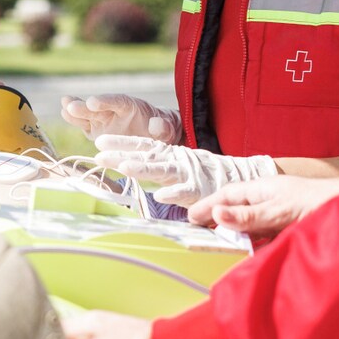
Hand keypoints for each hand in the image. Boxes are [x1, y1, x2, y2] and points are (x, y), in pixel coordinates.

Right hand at [60, 94, 183, 143]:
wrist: (155, 136)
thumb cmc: (163, 130)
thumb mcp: (168, 130)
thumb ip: (163, 127)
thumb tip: (155, 124)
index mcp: (132, 107)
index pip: (117, 101)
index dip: (104, 101)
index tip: (92, 101)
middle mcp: (114, 111)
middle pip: (98, 107)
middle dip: (85, 106)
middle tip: (70, 104)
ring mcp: (104, 120)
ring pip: (88, 114)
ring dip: (76, 110)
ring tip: (64, 105)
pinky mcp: (97, 131)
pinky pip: (85, 125)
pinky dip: (75, 120)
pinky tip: (64, 113)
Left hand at [93, 135, 274, 205]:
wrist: (239, 177)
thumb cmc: (204, 172)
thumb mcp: (177, 164)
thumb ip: (157, 163)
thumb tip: (127, 163)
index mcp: (169, 153)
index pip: (141, 145)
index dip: (120, 143)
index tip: (99, 142)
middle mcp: (175, 160)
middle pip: (145, 155)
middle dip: (121, 154)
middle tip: (99, 155)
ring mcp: (187, 173)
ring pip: (162, 170)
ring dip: (144, 168)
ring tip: (125, 168)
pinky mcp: (199, 189)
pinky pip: (185, 192)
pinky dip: (174, 193)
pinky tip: (160, 196)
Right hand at [188, 173, 338, 237]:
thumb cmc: (319, 202)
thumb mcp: (279, 210)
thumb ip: (249, 215)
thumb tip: (216, 214)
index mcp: (262, 190)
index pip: (227, 196)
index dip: (207, 206)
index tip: (189, 219)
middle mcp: (269, 202)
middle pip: (237, 212)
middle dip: (218, 223)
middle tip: (198, 239)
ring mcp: (280, 217)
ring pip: (251, 228)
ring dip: (237, 238)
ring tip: (219, 252)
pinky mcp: (290, 231)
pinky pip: (267, 240)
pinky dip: (256, 248)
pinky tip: (249, 258)